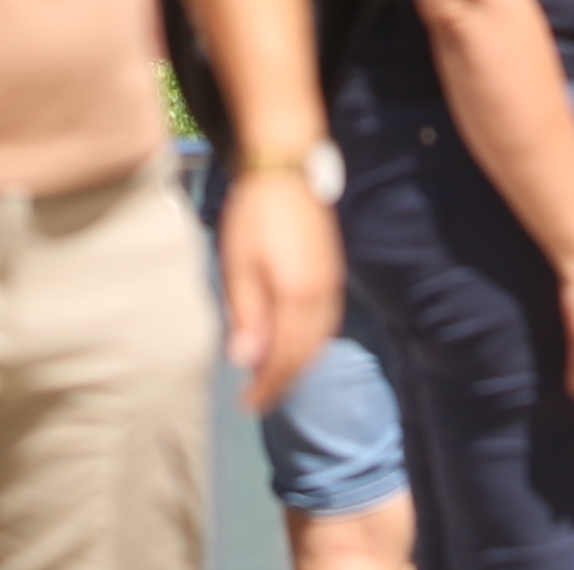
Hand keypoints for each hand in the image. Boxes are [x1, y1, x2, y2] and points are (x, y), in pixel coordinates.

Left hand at [216, 165, 345, 413]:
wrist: (286, 167)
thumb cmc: (254, 215)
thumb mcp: (239, 265)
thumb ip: (246, 315)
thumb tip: (247, 362)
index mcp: (297, 297)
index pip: (284, 357)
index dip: (267, 386)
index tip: (246, 405)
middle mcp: (322, 296)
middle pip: (306, 354)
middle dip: (282, 381)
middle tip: (257, 400)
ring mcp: (333, 284)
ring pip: (321, 341)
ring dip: (298, 365)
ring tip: (273, 378)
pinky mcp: (334, 273)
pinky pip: (327, 323)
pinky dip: (311, 344)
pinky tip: (294, 344)